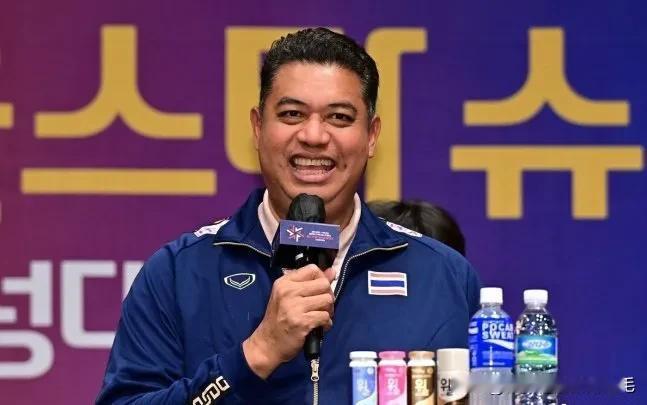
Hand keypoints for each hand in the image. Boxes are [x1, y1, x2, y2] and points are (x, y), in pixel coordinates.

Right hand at [243, 264, 334, 378]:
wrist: (267, 343)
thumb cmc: (278, 319)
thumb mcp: (288, 296)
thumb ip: (309, 283)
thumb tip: (332, 271)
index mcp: (284, 282)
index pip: (312, 269)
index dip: (322, 278)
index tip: (319, 290)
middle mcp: (288, 291)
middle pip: (323, 284)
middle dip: (327, 295)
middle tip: (322, 306)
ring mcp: (295, 307)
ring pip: (327, 300)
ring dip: (328, 310)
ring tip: (320, 316)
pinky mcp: (302, 322)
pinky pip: (325, 317)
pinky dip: (326, 323)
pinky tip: (319, 326)